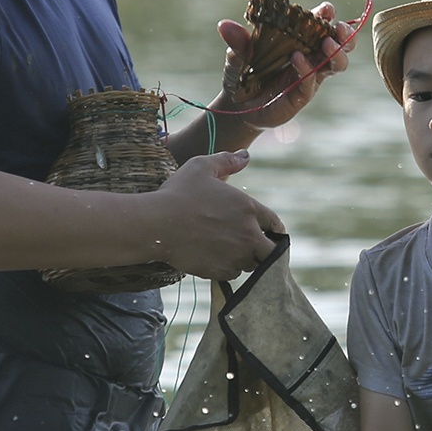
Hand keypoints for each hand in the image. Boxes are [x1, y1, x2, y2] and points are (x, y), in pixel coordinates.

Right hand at [146, 150, 285, 278]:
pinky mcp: (220, 271)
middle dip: (265, 249)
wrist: (155, 225)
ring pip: (252, 264)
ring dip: (247, 259)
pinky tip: (216, 258)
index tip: (265, 232)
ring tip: (230, 250)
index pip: (276, 225)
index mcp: (249, 209)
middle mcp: (249, 235)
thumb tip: (246, 156)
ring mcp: (236, 256)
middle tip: (253, 246)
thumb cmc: (177, 193)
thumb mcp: (201, 167)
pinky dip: (229, 268)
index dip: (272, 229)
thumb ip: (226, 161)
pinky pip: (234, 274)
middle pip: (271, 251)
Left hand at [217, 1, 355, 130]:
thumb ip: (237, 42)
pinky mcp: (302, 94)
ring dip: (337, 53)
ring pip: (336, 64)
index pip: (320, 24)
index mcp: (298, 39)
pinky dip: (307, 69)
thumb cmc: (241, 74)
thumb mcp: (237, 56)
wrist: (237, 106)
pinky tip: (296, 59)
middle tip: (338, 29)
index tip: (327, 9)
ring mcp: (309, 75)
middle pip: (339, 43)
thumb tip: (224, 25)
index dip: (327, 15)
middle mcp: (309, 55)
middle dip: (344, 34)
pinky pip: (312, 81)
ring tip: (327, 44)